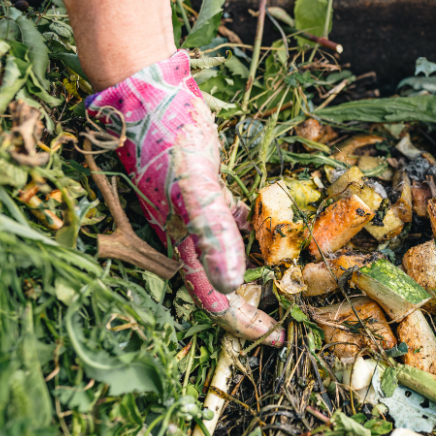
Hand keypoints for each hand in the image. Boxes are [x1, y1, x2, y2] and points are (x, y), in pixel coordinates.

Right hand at [87, 50, 282, 343]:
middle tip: (285, 317)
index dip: (243, 323)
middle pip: (222, 284)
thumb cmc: (166, 144)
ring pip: (229, 254)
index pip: (214, 298)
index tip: (277, 338)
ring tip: (284, 280)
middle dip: (251, 304)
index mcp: (183, 244)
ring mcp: (198, 212)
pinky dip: (251, 228)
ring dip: (255, 269)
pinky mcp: (207, 188)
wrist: (149, 98)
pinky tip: (266, 225)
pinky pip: (231, 219)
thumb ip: (213, 232)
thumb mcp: (193, 189)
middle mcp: (190, 235)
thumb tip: (233, 284)